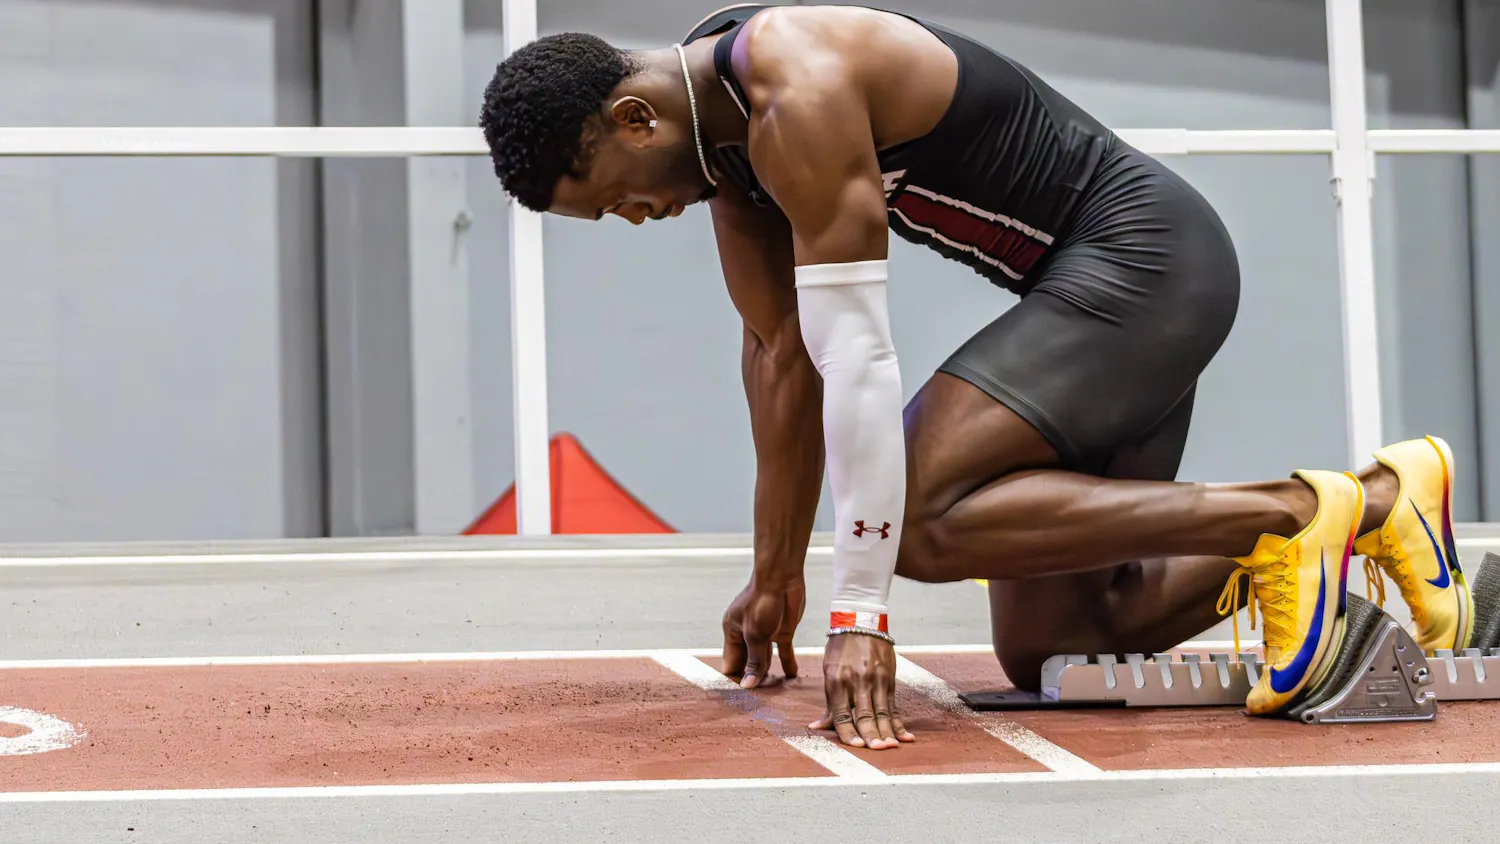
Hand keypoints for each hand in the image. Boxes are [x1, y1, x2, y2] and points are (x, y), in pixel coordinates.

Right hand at [721, 576, 805, 688]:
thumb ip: (755, 660)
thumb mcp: (756, 634)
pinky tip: (791, 677)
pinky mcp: (782, 631)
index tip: (741, 699)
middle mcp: (747, 635)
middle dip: (753, 680)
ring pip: (765, 660)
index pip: (731, 664)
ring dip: (770, 674)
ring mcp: (765, 633)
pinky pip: (783, 652)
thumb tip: (748, 685)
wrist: (782, 577)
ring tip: (775, 695)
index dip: (736, 680)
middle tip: (760, 701)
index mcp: (732, 633)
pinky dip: (788, 664)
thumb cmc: (762, 600)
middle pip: (748, 664)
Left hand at [810, 632, 913, 749]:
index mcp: (837, 680)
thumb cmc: (840, 649)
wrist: (861, 622)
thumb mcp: (829, 671)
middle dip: (871, 735)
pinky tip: (905, 735)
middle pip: (865, 714)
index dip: (849, 732)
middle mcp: (857, 681)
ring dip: (887, 732)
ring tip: (891, 746)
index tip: (856, 747)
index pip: (842, 713)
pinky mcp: (889, 679)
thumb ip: (828, 702)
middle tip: (877, 750)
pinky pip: (894, 705)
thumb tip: (817, 727)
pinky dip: (899, 722)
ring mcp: (875, 679)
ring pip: (882, 712)